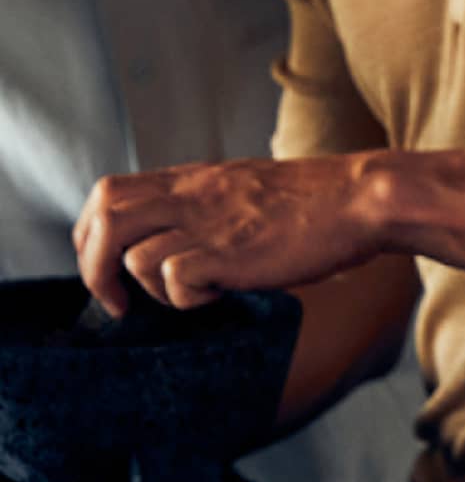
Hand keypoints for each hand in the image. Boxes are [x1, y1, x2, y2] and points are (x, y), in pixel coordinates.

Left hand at [74, 154, 379, 313]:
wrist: (357, 200)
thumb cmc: (313, 204)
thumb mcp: (242, 190)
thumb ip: (204, 207)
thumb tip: (178, 242)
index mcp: (189, 181)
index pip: (107, 193)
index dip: (90, 234)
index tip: (108, 267)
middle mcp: (189, 198)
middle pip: (104, 219)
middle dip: (94, 267)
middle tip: (116, 301)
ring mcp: (207, 226)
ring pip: (133, 254)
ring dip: (149, 288)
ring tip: (191, 294)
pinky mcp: (229, 255)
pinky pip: (174, 279)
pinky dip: (185, 299)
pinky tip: (219, 295)